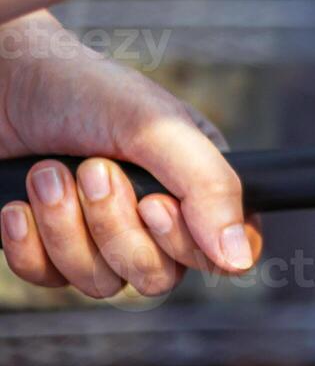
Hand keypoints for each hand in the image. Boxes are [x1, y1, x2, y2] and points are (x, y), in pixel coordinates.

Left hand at [0, 12, 259, 297]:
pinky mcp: (52, 248)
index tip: (154, 205)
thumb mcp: (158, 128)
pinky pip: (51, 282)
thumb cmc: (82, 90)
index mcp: (197, 183)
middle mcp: (156, 216)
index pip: (222, 253)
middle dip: (114, 227)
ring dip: (65, 228)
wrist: (0, 81)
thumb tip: (241, 259)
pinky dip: (29, 245)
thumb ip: (210, 188)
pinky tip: (18, 204)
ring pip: (103, 284)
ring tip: (46, 173)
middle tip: (92, 170)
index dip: (188, 243)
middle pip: (159, 275)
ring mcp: (103, 237)